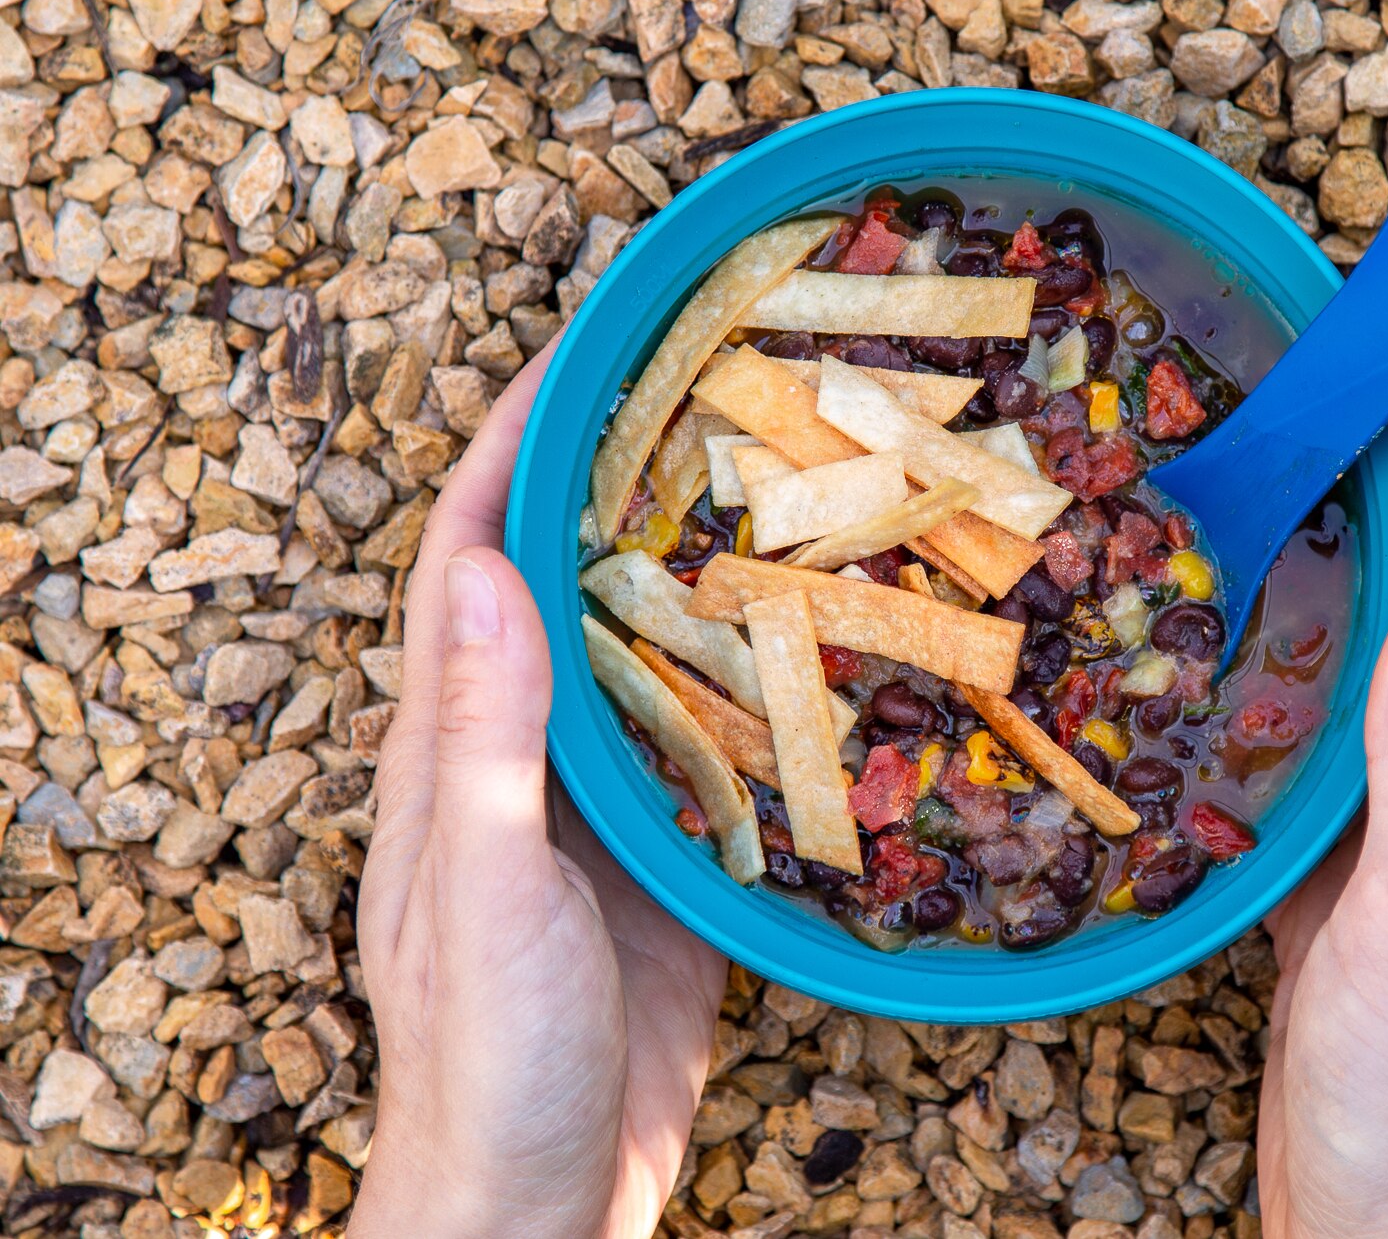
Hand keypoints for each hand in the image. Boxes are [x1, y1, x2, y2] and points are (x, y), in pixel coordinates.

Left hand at [352, 348, 727, 1238]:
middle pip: (563, 580)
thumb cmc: (490, 1057)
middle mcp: (520, 756)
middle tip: (712, 393)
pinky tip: (819, 648)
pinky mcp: (664, 862)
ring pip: (644, 651)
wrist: (541, 1196)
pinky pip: (707, 743)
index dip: (516, 442)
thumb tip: (489, 564)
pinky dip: (751, 679)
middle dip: (617, 477)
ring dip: (693, 565)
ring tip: (780, 487)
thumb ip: (488, 736)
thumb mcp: (487, 889)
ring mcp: (595, 808)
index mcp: (454, 747)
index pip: (473, 555)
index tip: (585, 347)